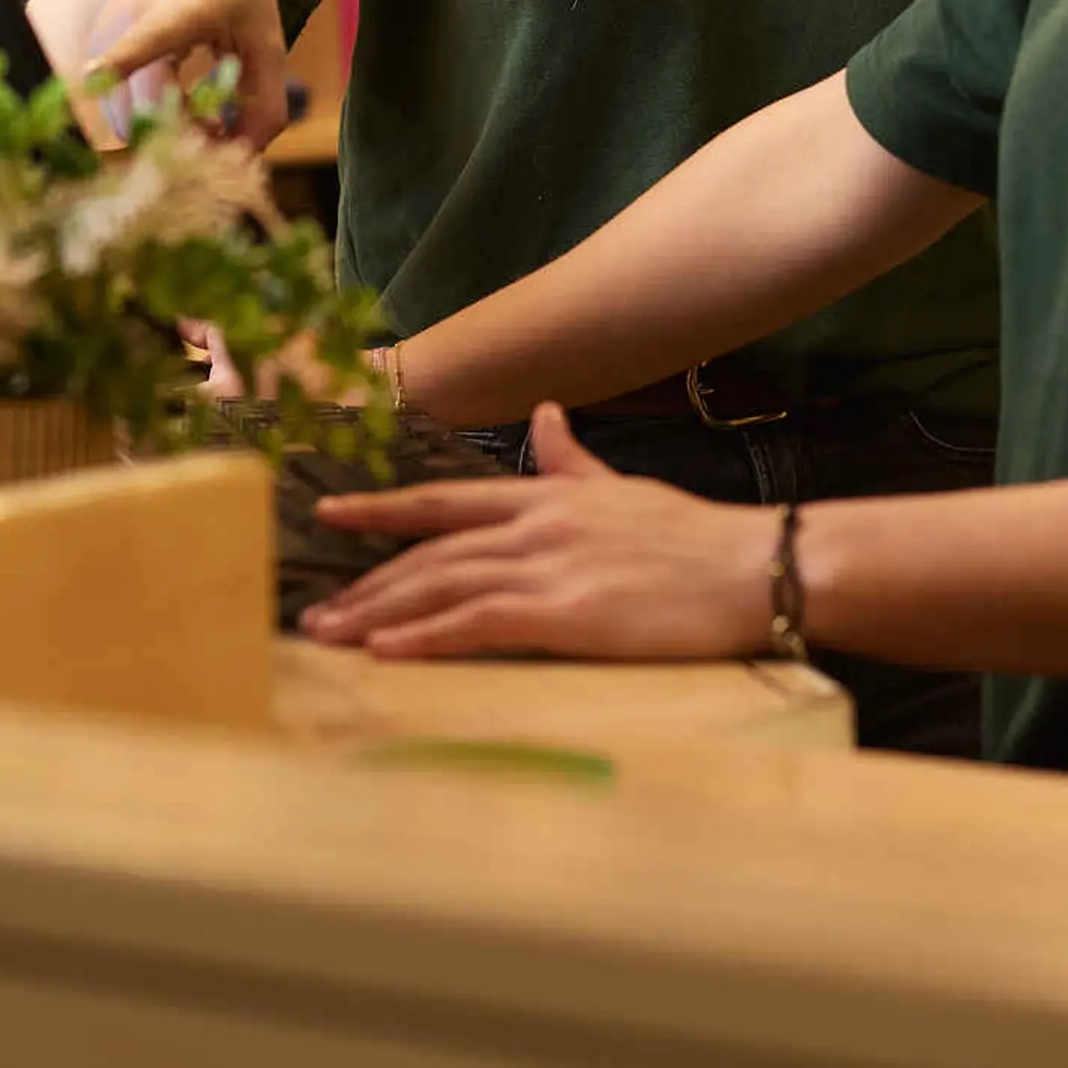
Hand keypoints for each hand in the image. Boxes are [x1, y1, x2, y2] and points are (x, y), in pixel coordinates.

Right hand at [22, 0, 289, 147]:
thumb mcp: (266, 40)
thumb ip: (266, 102)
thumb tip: (242, 156)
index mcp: (189, 3)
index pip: (150, 33)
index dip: (122, 57)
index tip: (95, 76)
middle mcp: (136, 5)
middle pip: (129, 95)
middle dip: (168, 136)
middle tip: (210, 131)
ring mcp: (106, 17)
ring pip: (113, 103)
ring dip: (152, 126)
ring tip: (191, 109)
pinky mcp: (91, 33)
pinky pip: (105, 94)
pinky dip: (136, 111)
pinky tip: (169, 99)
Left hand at [297, 405, 781, 661]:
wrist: (754, 565)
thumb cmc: (695, 538)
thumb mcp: (622, 489)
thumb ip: (572, 462)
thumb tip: (546, 415)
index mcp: (544, 498)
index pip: (442, 501)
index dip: (381, 508)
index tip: (328, 513)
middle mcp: (534, 526)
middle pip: (428, 553)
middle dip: (366, 582)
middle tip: (313, 611)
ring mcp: (549, 568)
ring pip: (442, 586)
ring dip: (379, 613)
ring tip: (329, 636)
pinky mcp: (568, 614)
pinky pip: (480, 624)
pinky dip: (427, 638)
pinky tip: (388, 652)